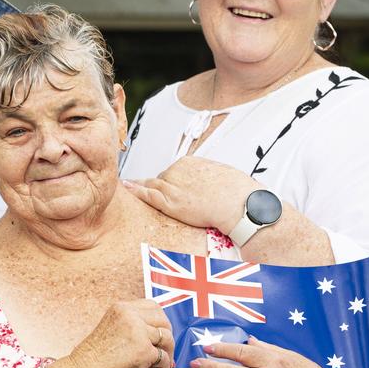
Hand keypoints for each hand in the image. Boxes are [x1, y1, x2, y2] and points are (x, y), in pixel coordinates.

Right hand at [61, 299, 173, 367]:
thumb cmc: (94, 355)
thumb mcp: (111, 327)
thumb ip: (131, 324)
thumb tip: (155, 332)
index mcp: (121, 307)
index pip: (152, 306)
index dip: (160, 320)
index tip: (160, 332)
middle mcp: (131, 315)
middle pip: (163, 319)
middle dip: (168, 335)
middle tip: (166, 348)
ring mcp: (138, 332)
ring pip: (167, 337)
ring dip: (169, 351)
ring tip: (165, 363)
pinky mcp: (144, 351)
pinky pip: (164, 357)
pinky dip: (165, 366)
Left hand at [123, 156, 258, 233]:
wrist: (242, 206)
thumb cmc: (238, 192)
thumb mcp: (222, 174)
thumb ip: (207, 175)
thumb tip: (207, 181)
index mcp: (190, 162)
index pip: (173, 171)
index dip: (173, 181)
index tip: (172, 186)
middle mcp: (178, 171)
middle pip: (163, 178)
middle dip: (165, 188)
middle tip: (167, 198)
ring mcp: (173, 186)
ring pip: (153, 185)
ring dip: (143, 187)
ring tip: (129, 187)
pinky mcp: (170, 202)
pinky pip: (148, 195)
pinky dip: (136, 191)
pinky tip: (126, 187)